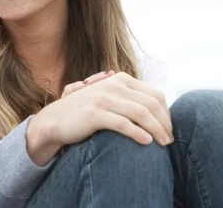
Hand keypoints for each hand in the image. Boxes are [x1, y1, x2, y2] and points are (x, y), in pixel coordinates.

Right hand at [27, 72, 172, 165]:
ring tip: (163, 144)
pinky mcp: (95, 114)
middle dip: (165, 123)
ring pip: (141, 113)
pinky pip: (124, 124)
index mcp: (120, 79)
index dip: (166, 113)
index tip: (169, 130)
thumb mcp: (106, 96)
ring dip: (157, 130)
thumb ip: (127, 95)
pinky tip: (147, 142)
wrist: (54, 121)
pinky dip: (139, 133)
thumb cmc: (84, 112)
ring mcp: (104, 98)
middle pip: (151, 104)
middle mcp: (113, 84)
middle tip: (169, 140)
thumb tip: (155, 101)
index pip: (154, 95)